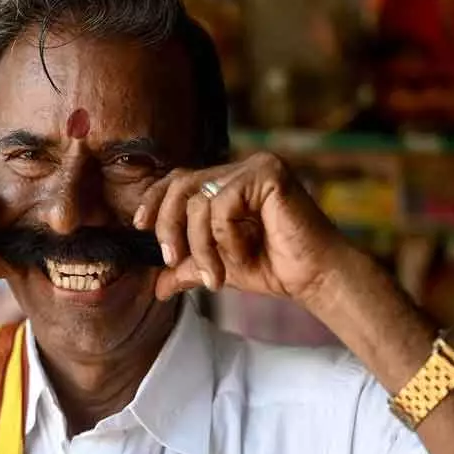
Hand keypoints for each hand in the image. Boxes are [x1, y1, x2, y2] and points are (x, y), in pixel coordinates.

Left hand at [133, 152, 352, 305]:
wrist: (314, 279)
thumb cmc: (272, 269)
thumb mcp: (218, 267)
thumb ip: (187, 268)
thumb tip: (156, 287)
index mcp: (229, 182)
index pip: (178, 179)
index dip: (154, 199)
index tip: (140, 226)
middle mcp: (242, 167)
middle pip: (181, 185)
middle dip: (169, 226)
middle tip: (172, 260)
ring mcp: (256, 166)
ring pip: (199, 200)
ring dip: (201, 245)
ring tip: (216, 276)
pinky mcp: (269, 173)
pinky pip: (222, 204)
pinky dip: (225, 237)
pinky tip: (245, 253)